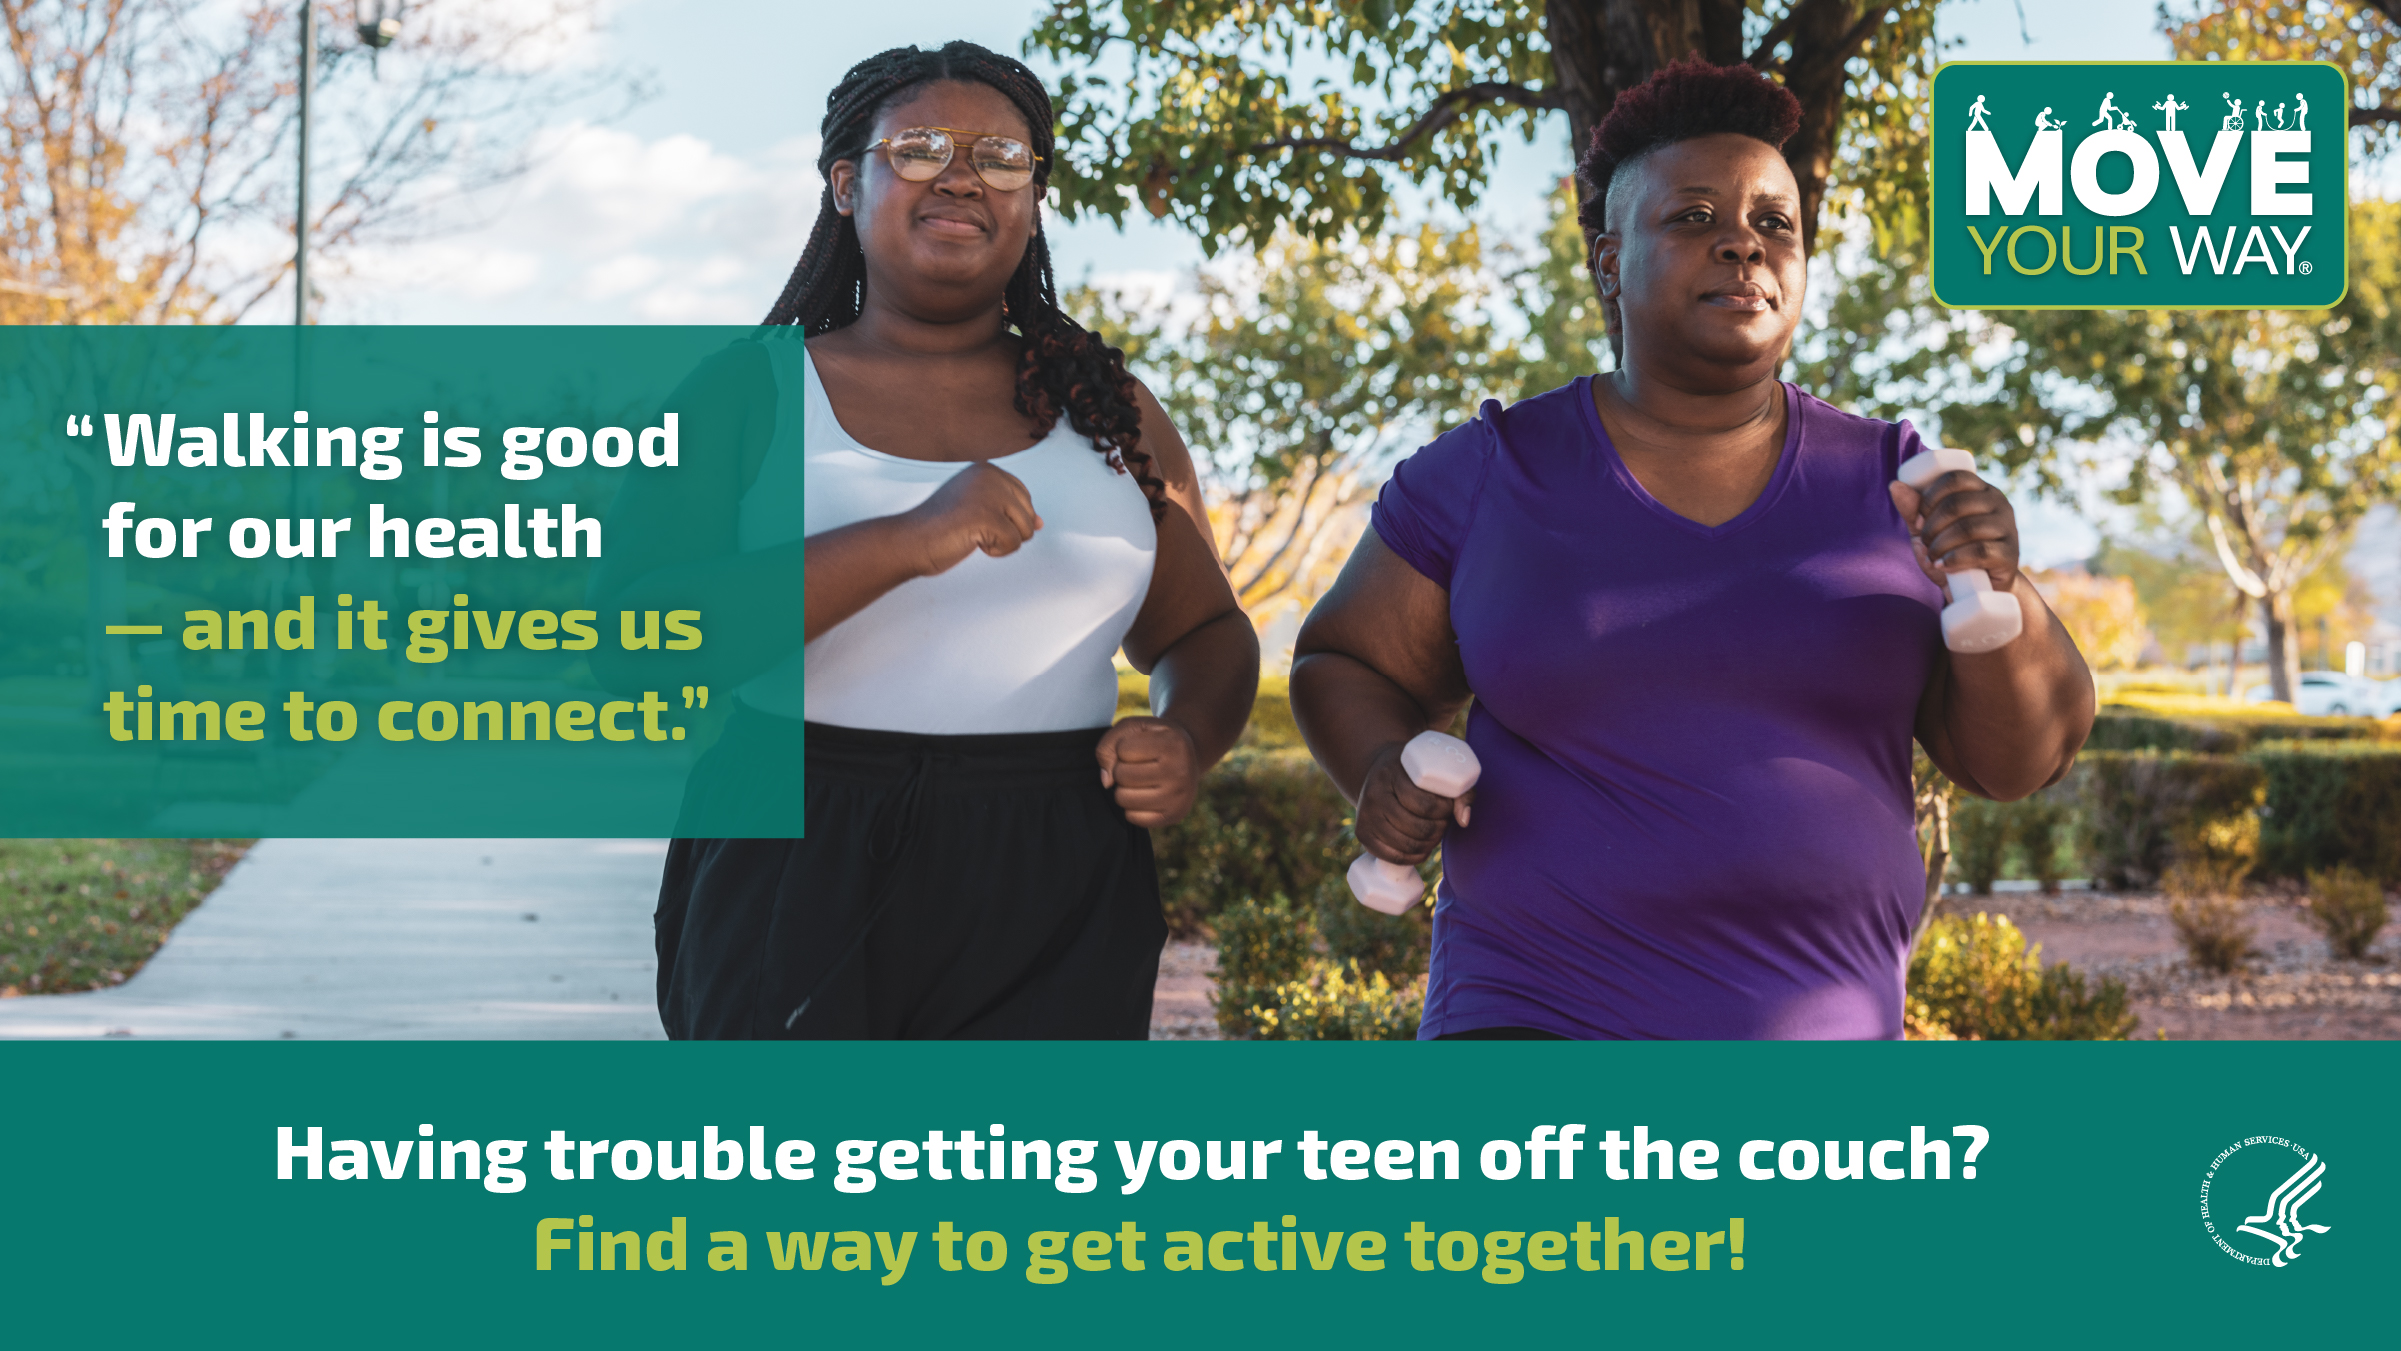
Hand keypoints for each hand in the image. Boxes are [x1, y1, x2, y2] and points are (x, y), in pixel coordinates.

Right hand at [903, 461, 1041, 576]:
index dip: (1008, 518)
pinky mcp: (987, 515)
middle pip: (1029, 515)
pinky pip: (1013, 544)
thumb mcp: (979, 510)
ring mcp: (988, 494)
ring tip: (971, 534)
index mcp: (987, 469)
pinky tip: (971, 541)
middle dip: (1007, 531)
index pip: (1025, 498)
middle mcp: (990, 475)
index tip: (978, 519)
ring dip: (1001, 542)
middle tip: (973, 528)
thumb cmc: (940, 528)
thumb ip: (1009, 510)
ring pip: (1025, 531)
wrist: (909, 541)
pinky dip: (995, 551)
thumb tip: (1040, 523)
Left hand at [1097, 716, 1200, 827]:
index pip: (1123, 749)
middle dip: (1122, 769)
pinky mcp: (1174, 815)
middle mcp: (1180, 771)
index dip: (1123, 747)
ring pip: (1123, 798)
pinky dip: (1132, 807)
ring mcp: (1179, 796)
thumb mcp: (1134, 728)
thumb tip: (1107, 782)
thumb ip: (1109, 744)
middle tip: (1138, 765)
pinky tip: (1145, 795)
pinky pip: (1132, 817)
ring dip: (1124, 789)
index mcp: (1173, 743)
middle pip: (1121, 775)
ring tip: (1139, 780)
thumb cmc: (1156, 740)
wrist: (1189, 756)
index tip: (1140, 747)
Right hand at [1353, 739, 1472, 866]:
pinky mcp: (1363, 834)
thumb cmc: (1412, 774)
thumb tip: (1464, 821)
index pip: (1426, 804)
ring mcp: (1365, 817)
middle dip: (1439, 829)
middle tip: (1443, 822)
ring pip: (1407, 845)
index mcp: (1390, 775)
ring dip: (1429, 844)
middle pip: (1418, 827)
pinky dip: (1414, 858)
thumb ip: (1459, 791)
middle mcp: (1373, 796)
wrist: (1377, 774)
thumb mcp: (1433, 771)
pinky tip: (1423, 849)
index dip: (1445, 810)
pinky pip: (1393, 857)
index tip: (1449, 806)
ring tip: (1435, 833)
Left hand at [1888, 469, 2020, 594]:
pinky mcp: (2010, 554)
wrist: (1978, 589)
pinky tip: (1943, 565)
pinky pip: (1980, 551)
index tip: (1917, 521)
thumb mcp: (1928, 531)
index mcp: (1980, 490)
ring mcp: (2008, 528)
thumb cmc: (1951, 552)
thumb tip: (1895, 485)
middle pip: (1957, 503)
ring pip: (1967, 528)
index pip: (1955, 478)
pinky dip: (1954, 559)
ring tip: (1933, 557)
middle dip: (1931, 526)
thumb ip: (1912, 510)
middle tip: (1925, 542)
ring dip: (1940, 545)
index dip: (1929, 498)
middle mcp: (1998, 503)